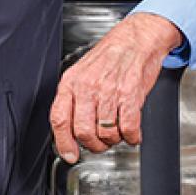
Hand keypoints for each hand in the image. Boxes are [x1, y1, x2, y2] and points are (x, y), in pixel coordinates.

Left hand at [49, 12, 182, 161]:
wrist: (136, 39)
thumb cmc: (110, 56)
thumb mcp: (82, 72)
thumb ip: (74, 98)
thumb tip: (69, 129)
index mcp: (71, 82)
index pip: (59, 119)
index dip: (63, 142)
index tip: (70, 155)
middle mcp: (87, 87)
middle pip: (83, 131)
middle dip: (94, 145)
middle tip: (100, 143)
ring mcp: (108, 91)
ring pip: (106, 133)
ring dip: (114, 140)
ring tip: (117, 132)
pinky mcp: (130, 95)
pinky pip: (128, 128)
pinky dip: (131, 136)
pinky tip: (132, 132)